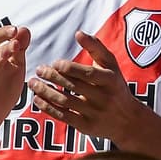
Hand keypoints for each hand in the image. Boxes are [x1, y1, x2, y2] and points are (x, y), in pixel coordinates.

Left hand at [28, 31, 146, 144]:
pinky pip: (63, 116)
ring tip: (33, 83)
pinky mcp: (86, 126)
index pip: (86, 73)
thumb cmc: (115, 85)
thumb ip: (96, 48)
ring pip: (65, 101)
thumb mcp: (112, 65)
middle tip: (39, 70)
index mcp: (110, 79)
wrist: (128, 119)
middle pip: (73, 86)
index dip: (68, 68)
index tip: (54, 63)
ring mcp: (94, 112)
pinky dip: (48, 107)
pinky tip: (37, 99)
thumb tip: (78, 33)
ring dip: (45, 92)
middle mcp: (103, 96)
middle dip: (53, 77)